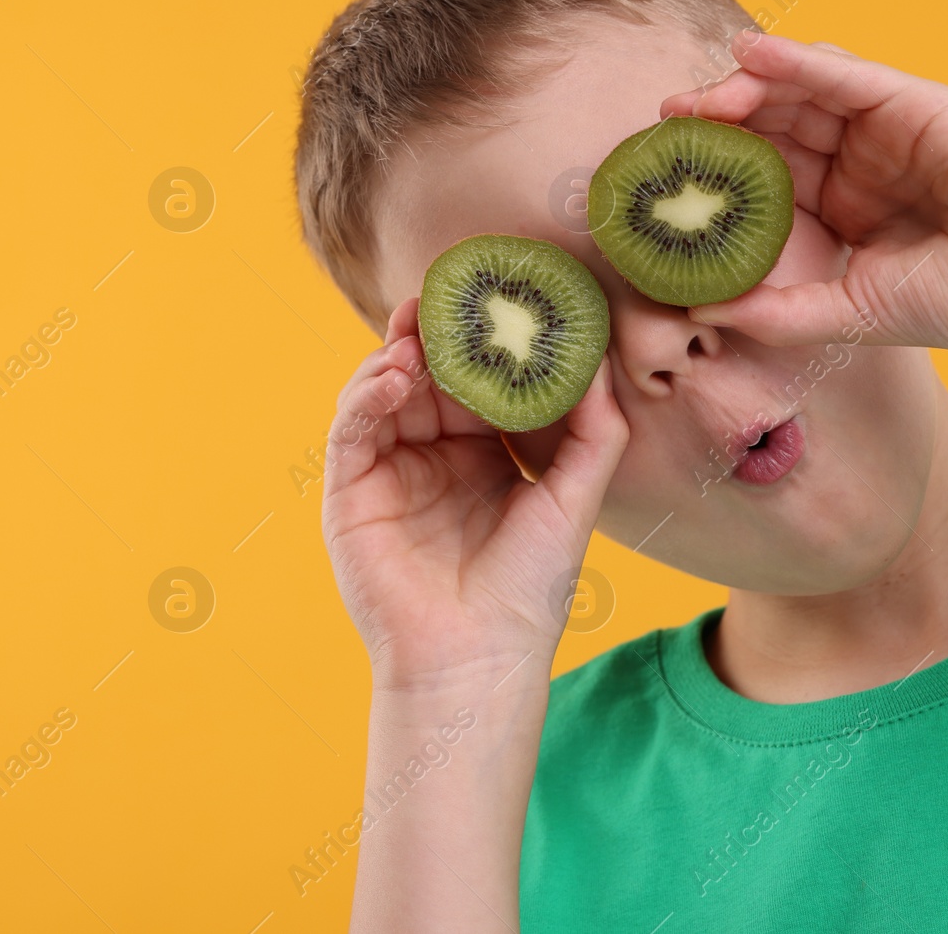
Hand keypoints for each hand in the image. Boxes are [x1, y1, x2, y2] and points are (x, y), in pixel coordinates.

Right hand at [322, 299, 627, 691]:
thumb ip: (593, 427)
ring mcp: (387, 470)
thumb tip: (598, 357)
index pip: (476, 378)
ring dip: (397, 353)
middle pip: (426, 373)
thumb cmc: (530, 588)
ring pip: (383, 389)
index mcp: (482, 454)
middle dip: (435, 331)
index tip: (498, 292)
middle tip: (448, 291)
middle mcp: (431, 456)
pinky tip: (394, 374)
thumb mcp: (574, 496)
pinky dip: (366, 392)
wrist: (479, 656)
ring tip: (419, 330)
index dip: (484, 337)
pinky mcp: (349, 491)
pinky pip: (351, 426)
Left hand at [660, 32, 947, 353]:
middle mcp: (855, 163)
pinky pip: (839, 73)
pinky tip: (749, 52)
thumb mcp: (846, 314)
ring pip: (797, 95)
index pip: (762, 182)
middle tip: (665, 130)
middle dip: (716, 127)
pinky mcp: (907, 100)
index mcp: (840, 209)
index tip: (664, 182)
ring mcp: (880, 129)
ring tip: (695, 103)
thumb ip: (775, 314)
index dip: (715, 177)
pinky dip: (793, 58)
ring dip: (742, 90)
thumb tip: (698, 315)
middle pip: (770, 131)